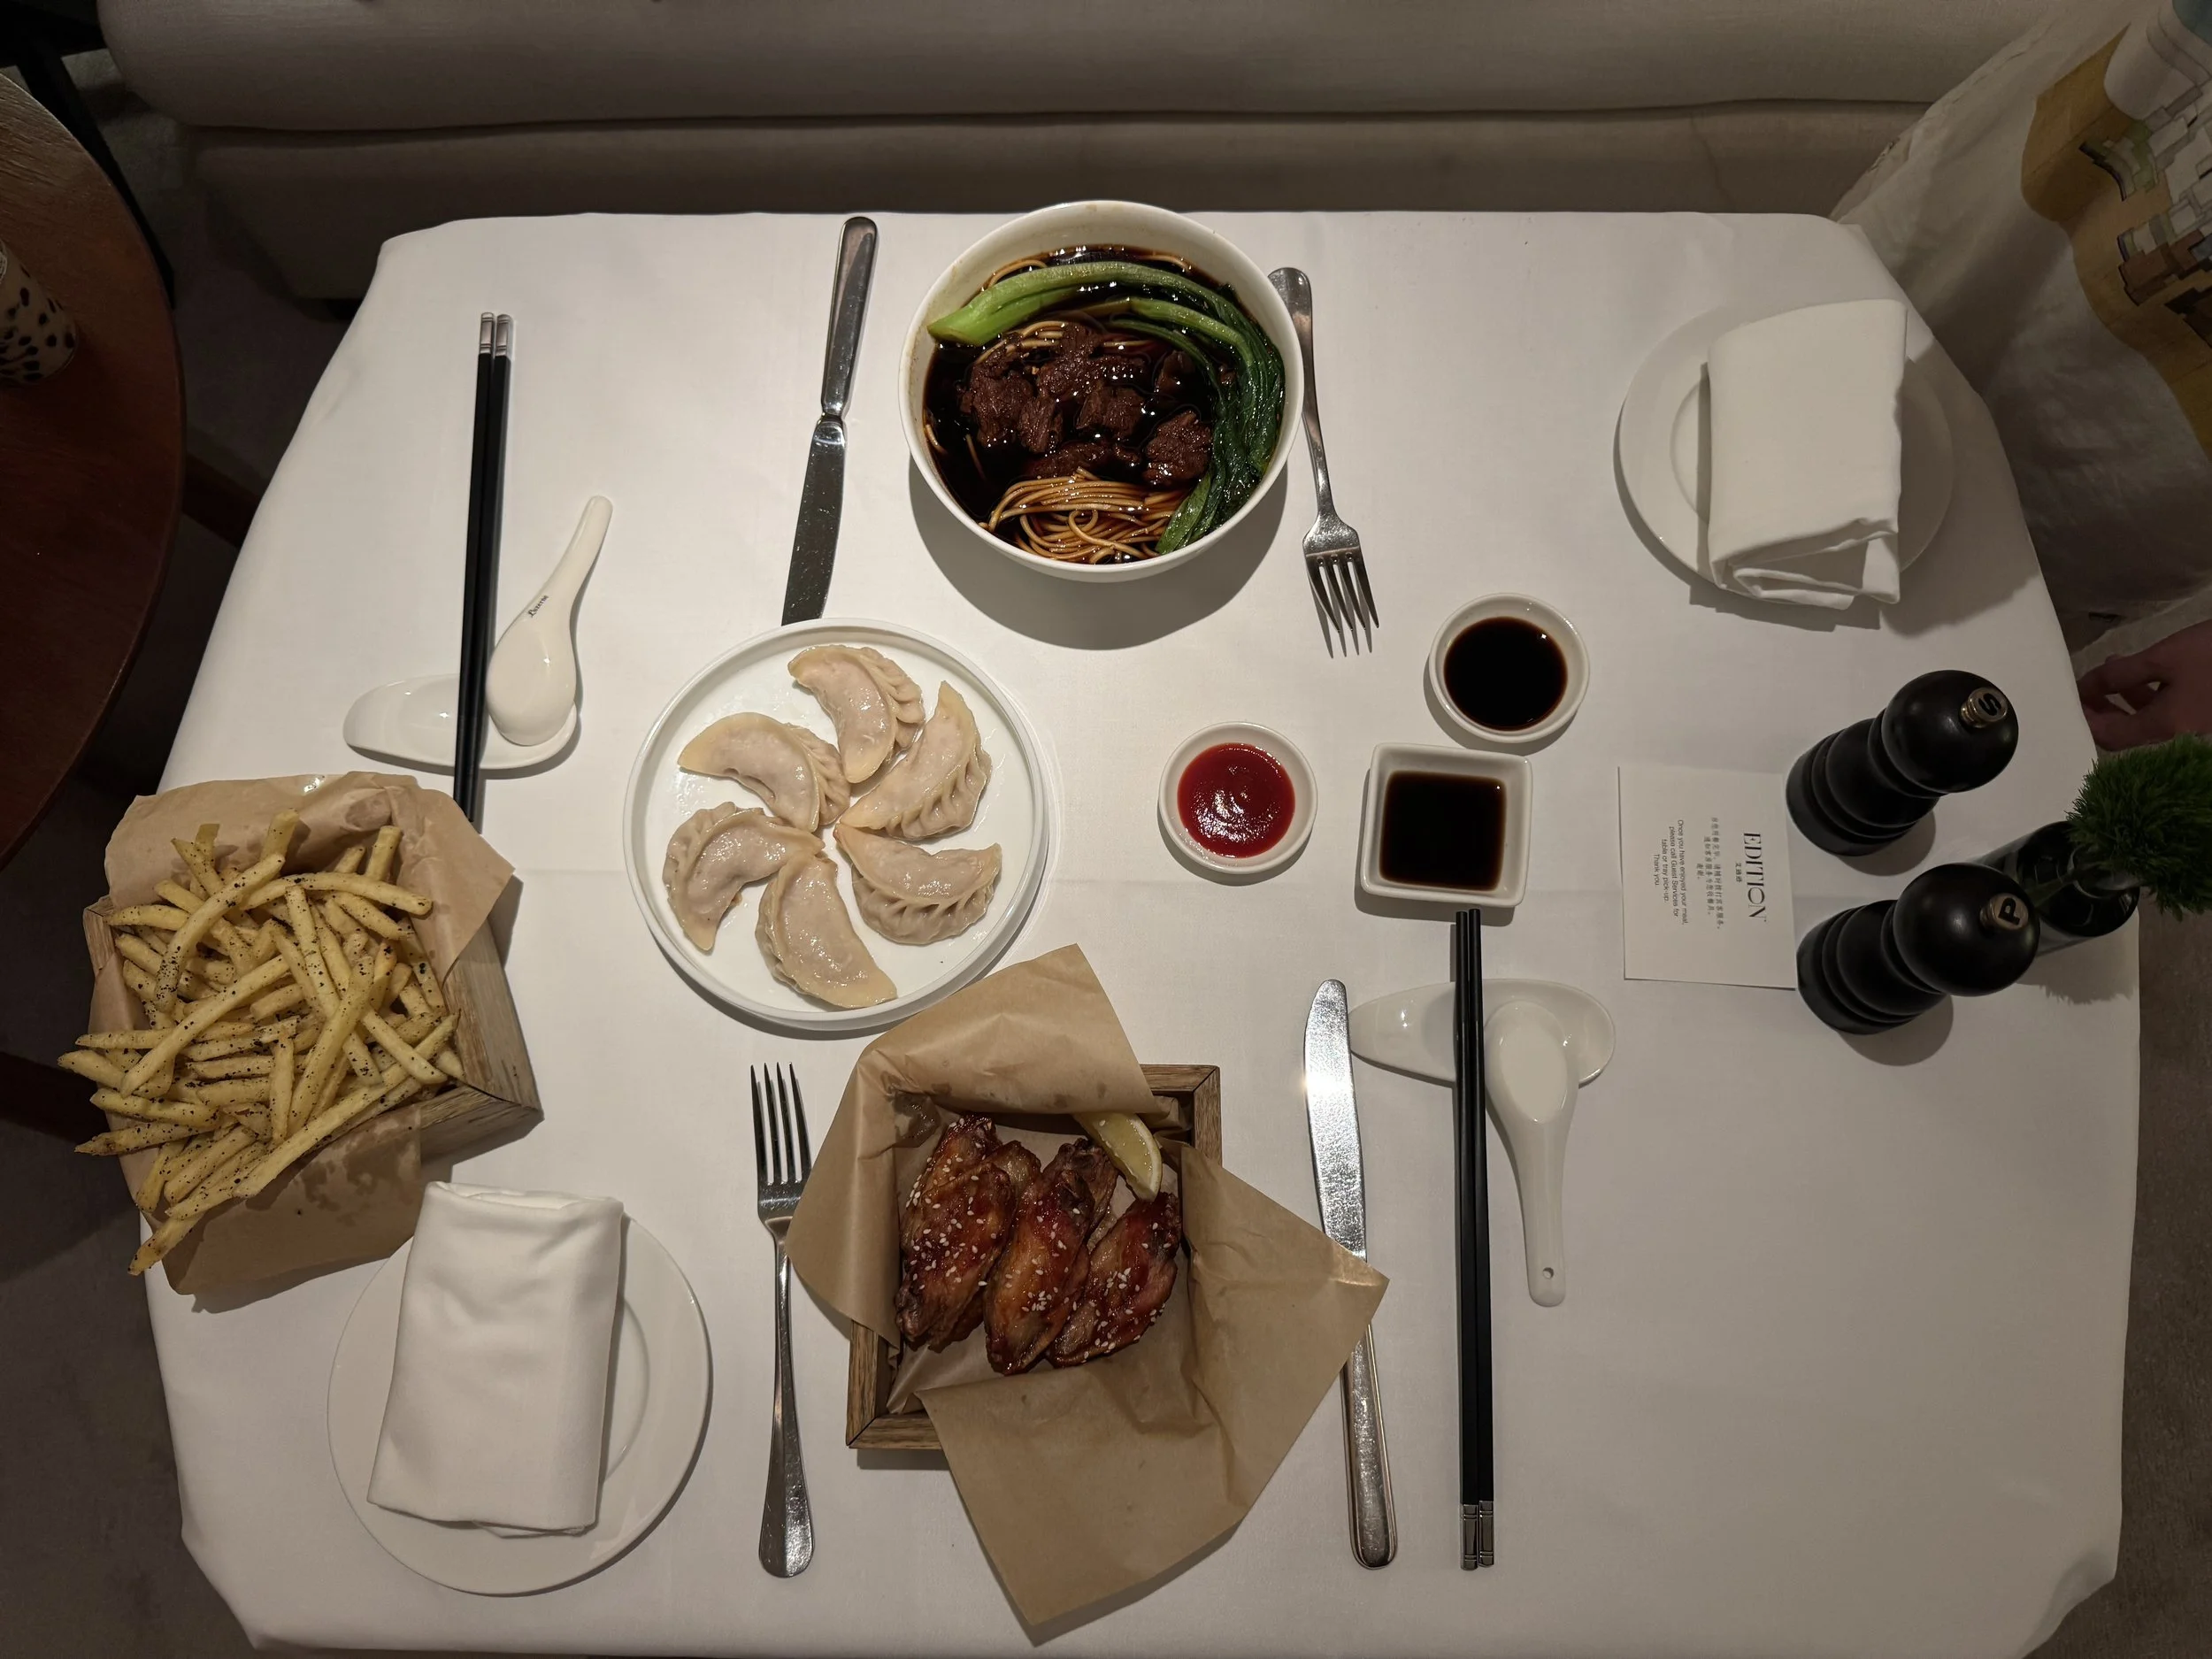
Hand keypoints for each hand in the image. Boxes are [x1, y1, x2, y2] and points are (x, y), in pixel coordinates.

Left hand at [2078, 618, 2211, 747]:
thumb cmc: (2211, 654)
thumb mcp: (2160, 659)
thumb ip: (2119, 675)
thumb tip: (2084, 687)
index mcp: (2163, 726)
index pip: (2110, 737)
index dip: (2085, 721)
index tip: (2068, 698)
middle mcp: (2177, 732)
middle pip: (2126, 730)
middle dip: (2101, 708)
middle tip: (2084, 685)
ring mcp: (2191, 723)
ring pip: (2146, 716)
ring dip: (2123, 695)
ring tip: (2110, 665)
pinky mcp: (2201, 709)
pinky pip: (2165, 707)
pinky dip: (2147, 691)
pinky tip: (2142, 667)